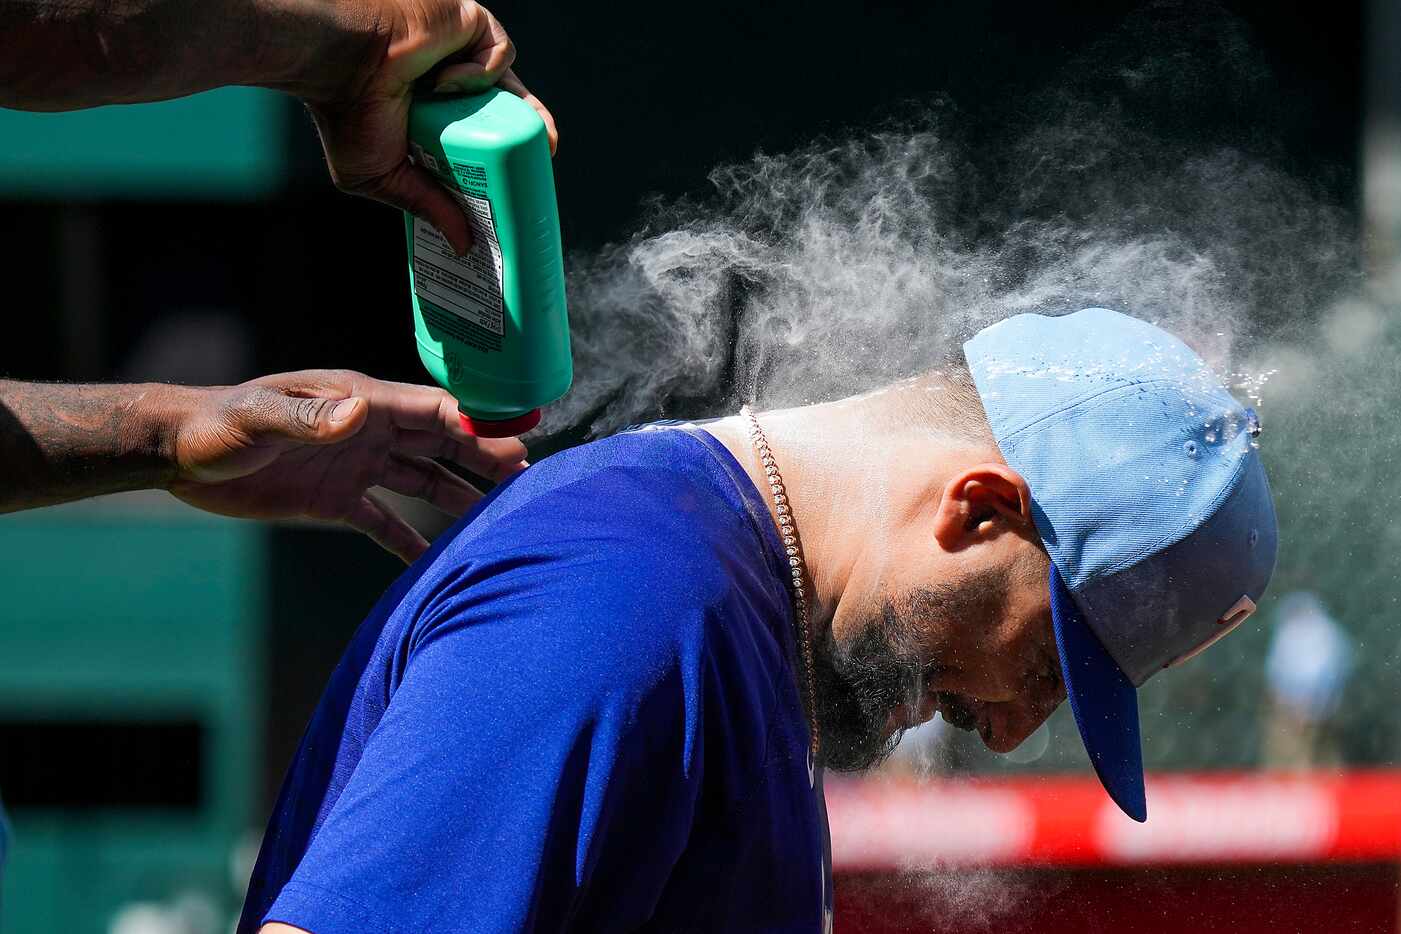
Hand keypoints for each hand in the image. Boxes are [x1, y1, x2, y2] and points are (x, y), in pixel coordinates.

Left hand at [165, 369, 526, 561]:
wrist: (180, 455)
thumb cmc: (219, 426)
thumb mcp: (261, 418)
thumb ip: (309, 417)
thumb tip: (358, 414)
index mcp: (358, 401)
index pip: (432, 411)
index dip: (476, 425)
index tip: (515, 443)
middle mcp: (365, 430)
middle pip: (439, 444)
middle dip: (481, 459)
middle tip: (525, 479)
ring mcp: (355, 465)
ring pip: (421, 481)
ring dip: (458, 497)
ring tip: (498, 517)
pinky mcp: (336, 500)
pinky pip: (385, 521)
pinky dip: (411, 540)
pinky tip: (437, 561)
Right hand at [304, 0, 557, 254]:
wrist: (339, 61)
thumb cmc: (344, 113)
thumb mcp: (384, 177)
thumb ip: (427, 206)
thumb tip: (464, 246)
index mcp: (432, 115)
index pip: (481, 133)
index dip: (506, 154)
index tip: (524, 179)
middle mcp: (450, 82)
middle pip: (507, 109)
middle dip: (529, 135)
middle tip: (542, 159)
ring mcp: (461, 52)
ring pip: (511, 83)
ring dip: (513, 107)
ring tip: (514, 135)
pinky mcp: (469, 24)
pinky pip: (500, 52)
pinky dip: (483, 71)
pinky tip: (446, 82)